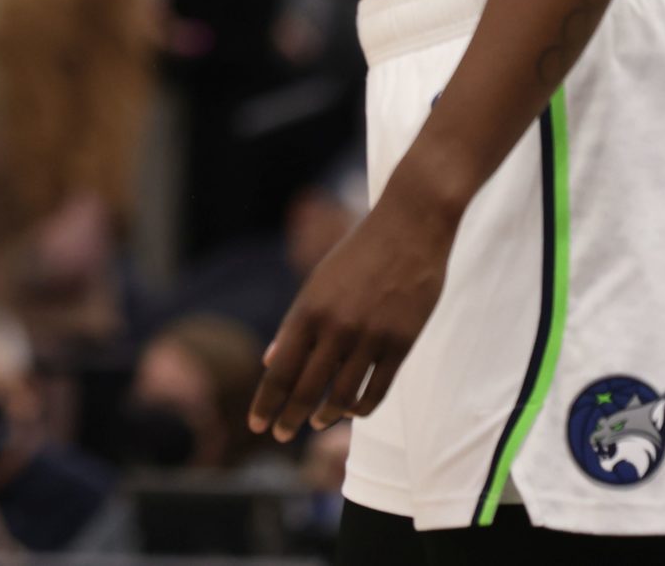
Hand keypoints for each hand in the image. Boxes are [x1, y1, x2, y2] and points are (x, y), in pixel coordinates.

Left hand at [248, 190, 451, 441]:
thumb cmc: (358, 254)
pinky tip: (352, 413)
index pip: (279, 369)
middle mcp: (335, 326)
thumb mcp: (318, 283)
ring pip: (342, 395)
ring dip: (326, 415)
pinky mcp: (401, 342)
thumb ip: (295, 326)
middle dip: (288, 416)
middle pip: (305, 387)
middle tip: (279, 436)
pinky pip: (378, 389)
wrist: (408, 228)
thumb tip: (270, 360)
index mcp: (308, 309)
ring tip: (315, 424)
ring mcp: (370, 336)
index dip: (266, 401)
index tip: (256, 425)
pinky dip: (362, 408)